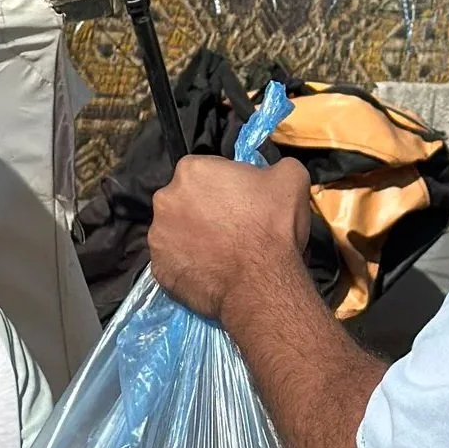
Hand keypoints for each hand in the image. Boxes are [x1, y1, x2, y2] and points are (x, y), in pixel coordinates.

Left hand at [148, 155, 314, 320]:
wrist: (261, 281)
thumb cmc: (273, 226)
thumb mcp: (291, 178)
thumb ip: (274, 165)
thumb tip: (267, 172)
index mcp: (191, 170)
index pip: (206, 171)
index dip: (225, 186)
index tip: (241, 202)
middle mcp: (164, 199)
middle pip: (185, 200)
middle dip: (204, 211)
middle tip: (232, 229)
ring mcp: (156, 237)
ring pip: (176, 232)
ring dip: (193, 238)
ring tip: (222, 253)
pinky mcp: (158, 269)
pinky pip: (174, 262)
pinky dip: (188, 265)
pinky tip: (211, 271)